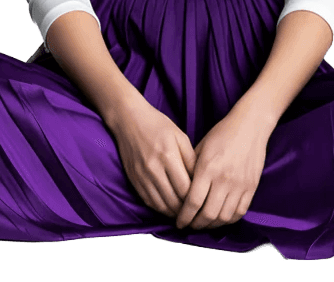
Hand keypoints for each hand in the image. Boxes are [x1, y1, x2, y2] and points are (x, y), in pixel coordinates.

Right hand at [110, 98, 196, 217]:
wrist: (129, 120)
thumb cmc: (158, 125)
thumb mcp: (180, 136)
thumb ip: (191, 158)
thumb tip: (201, 180)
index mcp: (168, 156)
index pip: (185, 188)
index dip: (196, 199)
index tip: (204, 201)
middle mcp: (153, 169)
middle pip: (173, 201)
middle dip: (186, 210)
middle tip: (197, 212)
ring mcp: (142, 176)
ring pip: (160, 205)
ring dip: (174, 213)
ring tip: (185, 213)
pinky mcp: (134, 180)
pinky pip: (149, 202)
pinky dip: (161, 209)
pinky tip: (170, 208)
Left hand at [175, 109, 268, 229]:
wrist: (250, 125)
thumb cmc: (222, 133)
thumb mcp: (201, 147)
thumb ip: (191, 168)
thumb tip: (181, 190)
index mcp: (208, 168)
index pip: (193, 202)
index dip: (184, 216)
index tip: (179, 222)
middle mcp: (224, 179)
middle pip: (208, 214)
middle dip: (196, 224)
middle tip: (190, 225)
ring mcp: (239, 184)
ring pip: (224, 217)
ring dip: (212, 225)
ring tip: (204, 223)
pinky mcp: (251, 187)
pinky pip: (240, 212)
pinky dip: (229, 220)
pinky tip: (221, 218)